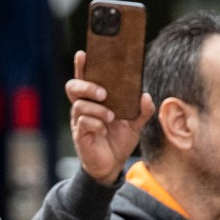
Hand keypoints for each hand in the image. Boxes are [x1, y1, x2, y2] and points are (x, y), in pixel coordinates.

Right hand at [67, 51, 154, 184]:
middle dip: (87, 86)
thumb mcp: (135, 124)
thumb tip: (146, 96)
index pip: (85, 78)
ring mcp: (79, 121)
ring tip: (111, 117)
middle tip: (103, 93)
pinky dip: (95, 123)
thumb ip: (142, 110)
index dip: (82, 66)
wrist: (112, 165)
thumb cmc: (118, 140)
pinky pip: (83, 122)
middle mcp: (84, 108)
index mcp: (95, 100)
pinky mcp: (80, 135)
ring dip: (97, 109)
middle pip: (73, 87)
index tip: (83, 54)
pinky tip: (103, 129)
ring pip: (79, 105)